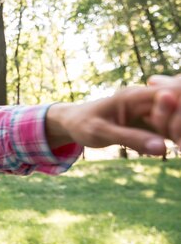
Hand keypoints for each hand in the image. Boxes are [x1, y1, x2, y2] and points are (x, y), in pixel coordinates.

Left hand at [46, 78, 180, 154]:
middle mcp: (144, 100)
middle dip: (179, 125)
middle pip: (177, 105)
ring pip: (176, 118)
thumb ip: (130, 139)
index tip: (170, 135)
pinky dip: (174, 138)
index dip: (176, 111)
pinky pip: (169, 129)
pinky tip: (173, 150)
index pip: (169, 93)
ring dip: (177, 133)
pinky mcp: (150, 123)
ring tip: (175, 149)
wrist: (73, 123)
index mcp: (133, 96)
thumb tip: (163, 148)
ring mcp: (148, 111)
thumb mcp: (101, 132)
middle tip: (176, 147)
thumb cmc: (83, 124)